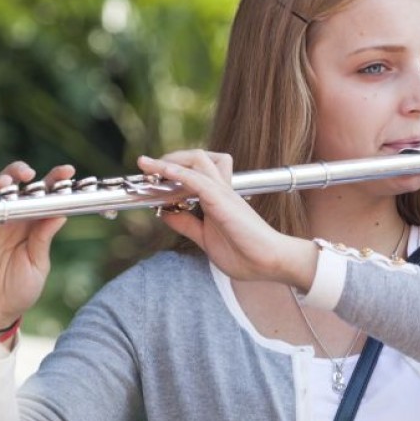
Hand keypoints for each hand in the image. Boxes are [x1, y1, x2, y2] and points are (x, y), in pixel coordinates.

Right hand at [0, 161, 73, 329]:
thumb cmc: (20, 290)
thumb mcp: (38, 265)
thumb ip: (43, 239)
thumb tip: (61, 212)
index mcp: (34, 225)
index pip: (44, 197)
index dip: (55, 182)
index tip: (68, 172)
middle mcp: (14, 220)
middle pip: (17, 187)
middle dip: (23, 173)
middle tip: (31, 174)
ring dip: (1, 182)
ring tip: (11, 182)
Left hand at [139, 150, 317, 288]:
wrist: (270, 262)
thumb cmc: (245, 254)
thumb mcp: (204, 238)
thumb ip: (186, 224)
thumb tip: (164, 213)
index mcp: (217, 199)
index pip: (194, 173)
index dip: (171, 171)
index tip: (149, 179)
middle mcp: (220, 190)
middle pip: (197, 157)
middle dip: (169, 158)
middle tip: (148, 169)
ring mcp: (223, 193)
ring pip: (197, 160)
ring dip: (169, 161)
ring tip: (149, 167)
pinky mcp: (223, 200)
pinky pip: (198, 179)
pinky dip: (177, 173)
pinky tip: (161, 171)